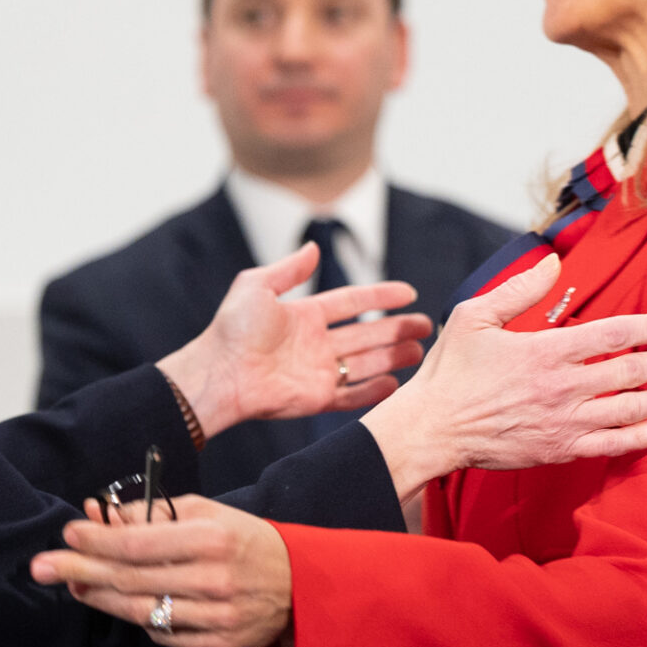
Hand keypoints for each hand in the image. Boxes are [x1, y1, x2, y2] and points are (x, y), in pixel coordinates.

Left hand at [33, 494, 293, 646]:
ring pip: (141, 611)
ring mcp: (215, 618)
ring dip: (100, 598)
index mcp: (212, 539)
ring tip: (72, 585)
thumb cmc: (249, 539)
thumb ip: (160, 514)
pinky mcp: (217, 646)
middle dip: (81, 570)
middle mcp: (212, 580)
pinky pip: (163, 634)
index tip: (67, 532)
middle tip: (40, 566)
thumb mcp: (212, 513)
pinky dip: (139, 619)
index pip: (140, 543)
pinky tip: (120, 604)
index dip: (98, 540)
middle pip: (131, 579)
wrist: (302, 585)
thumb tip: (106, 518)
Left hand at [157, 244, 431, 437]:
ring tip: (420, 352)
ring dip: (393, 357)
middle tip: (425, 325)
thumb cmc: (232, 329)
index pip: (353, 301)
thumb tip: (314, 248)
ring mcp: (318, 371)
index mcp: (305, 316)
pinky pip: (352, 395)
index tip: (408, 292)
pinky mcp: (316, 398)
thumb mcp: (256, 286)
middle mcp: (316, 343)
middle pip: (367, 333)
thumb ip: (289, 269)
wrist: (220, 374)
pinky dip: (375, 391)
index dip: (381, 295)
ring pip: (366, 362)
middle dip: (397, 329)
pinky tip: (397, 384)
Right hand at [360, 253, 646, 502]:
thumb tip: (554, 262)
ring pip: (631, 410)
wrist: (433, 429)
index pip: (614, 334)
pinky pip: (613, 445)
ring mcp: (564, 422)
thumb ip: (518, 288)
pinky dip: (643, 437)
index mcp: (546, 350)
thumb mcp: (474, 315)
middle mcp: (563, 387)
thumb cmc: (452, 371)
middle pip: (633, 372)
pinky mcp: (560, 449)